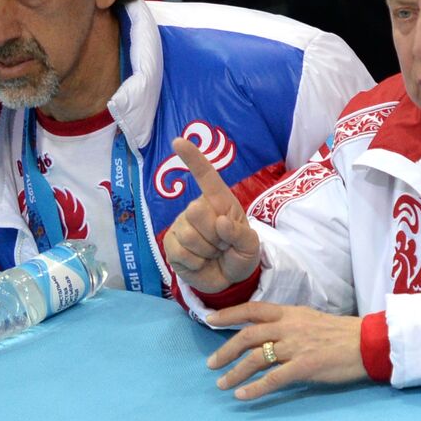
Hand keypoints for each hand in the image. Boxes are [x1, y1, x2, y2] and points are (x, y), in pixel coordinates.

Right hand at [163, 136, 260, 293]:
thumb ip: (240, 234)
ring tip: (213, 254)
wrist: (229, 279)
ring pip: (190, 236)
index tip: (178, 141)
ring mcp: (181, 227)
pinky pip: (181, 252)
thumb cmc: (239, 253)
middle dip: (215, 235)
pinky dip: (196, 263)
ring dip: (207, 251)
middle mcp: (196, 209)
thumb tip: (221, 222)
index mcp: (219, 201)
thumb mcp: (250, 246)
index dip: (193, 158)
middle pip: (197, 211)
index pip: (206, 177)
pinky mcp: (171, 246)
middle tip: (223, 244)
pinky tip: (200, 263)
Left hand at [206, 301, 366, 400]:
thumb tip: (265, 334)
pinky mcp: (305, 366)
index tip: (210, 320)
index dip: (229, 314)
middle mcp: (288, 327)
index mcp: (289, 313)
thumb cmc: (341, 333)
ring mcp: (296, 347)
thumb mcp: (310, 320)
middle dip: (225, 351)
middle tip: (210, 364)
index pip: (253, 309)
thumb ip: (288, 324)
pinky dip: (254, 388)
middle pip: (247, 336)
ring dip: (234, 372)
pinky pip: (273, 379)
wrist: (369, 342)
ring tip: (221, 384)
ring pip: (255, 358)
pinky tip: (241, 396)